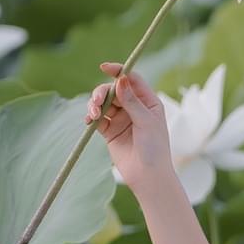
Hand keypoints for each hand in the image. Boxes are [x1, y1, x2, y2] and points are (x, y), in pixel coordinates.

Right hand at [86, 61, 173, 191]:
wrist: (148, 176)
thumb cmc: (154, 148)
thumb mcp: (146, 121)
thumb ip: (131, 101)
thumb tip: (120, 80)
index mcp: (147, 101)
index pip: (131, 79)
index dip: (118, 71)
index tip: (104, 67)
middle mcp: (133, 107)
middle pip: (113, 90)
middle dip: (102, 93)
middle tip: (97, 102)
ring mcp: (120, 119)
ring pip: (103, 103)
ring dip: (95, 104)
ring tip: (93, 115)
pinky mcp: (109, 131)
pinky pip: (97, 118)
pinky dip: (91, 117)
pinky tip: (89, 121)